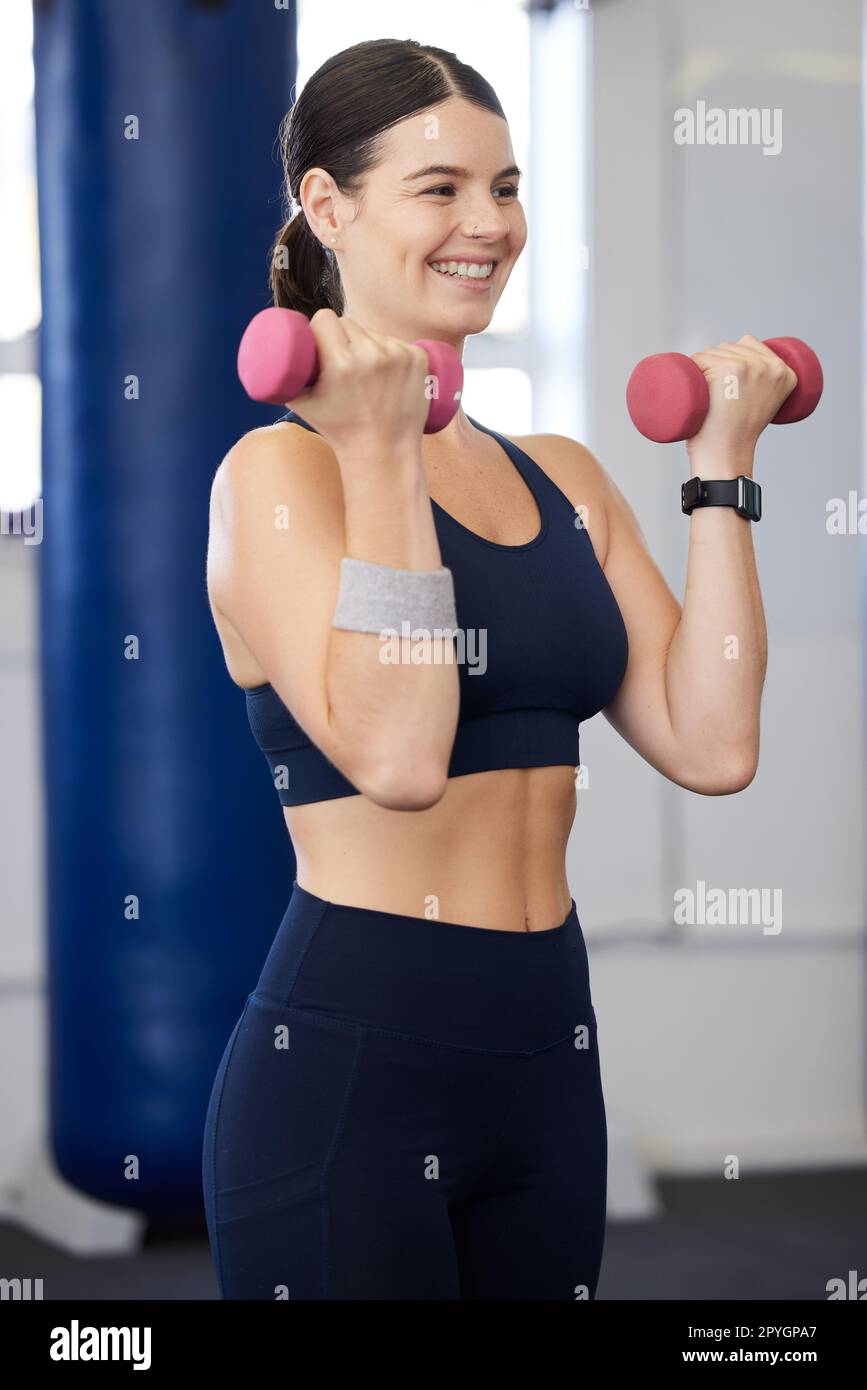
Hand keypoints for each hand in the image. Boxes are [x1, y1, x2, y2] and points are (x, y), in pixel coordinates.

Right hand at [285, 309, 431, 458]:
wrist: (384, 453)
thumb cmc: (339, 430)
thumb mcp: (302, 405)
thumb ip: (280, 380)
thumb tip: (262, 358)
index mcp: (342, 364)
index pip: (326, 319)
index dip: (320, 327)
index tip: (319, 340)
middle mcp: (373, 356)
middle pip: (349, 323)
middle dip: (342, 336)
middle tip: (340, 358)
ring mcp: (400, 357)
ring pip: (374, 332)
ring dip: (367, 343)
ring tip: (364, 372)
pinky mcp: (420, 360)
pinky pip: (397, 342)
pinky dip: (391, 351)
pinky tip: (388, 370)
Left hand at [686, 334, 797, 468]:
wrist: (726, 455)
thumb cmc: (736, 435)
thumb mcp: (762, 402)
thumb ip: (761, 380)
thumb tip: (742, 357)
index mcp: (786, 372)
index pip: (749, 343)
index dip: (731, 361)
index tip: (728, 388)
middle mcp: (772, 366)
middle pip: (729, 346)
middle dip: (717, 365)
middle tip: (719, 399)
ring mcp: (750, 366)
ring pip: (712, 352)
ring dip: (704, 370)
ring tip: (711, 399)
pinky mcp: (728, 368)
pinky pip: (699, 358)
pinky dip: (692, 371)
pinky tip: (699, 390)